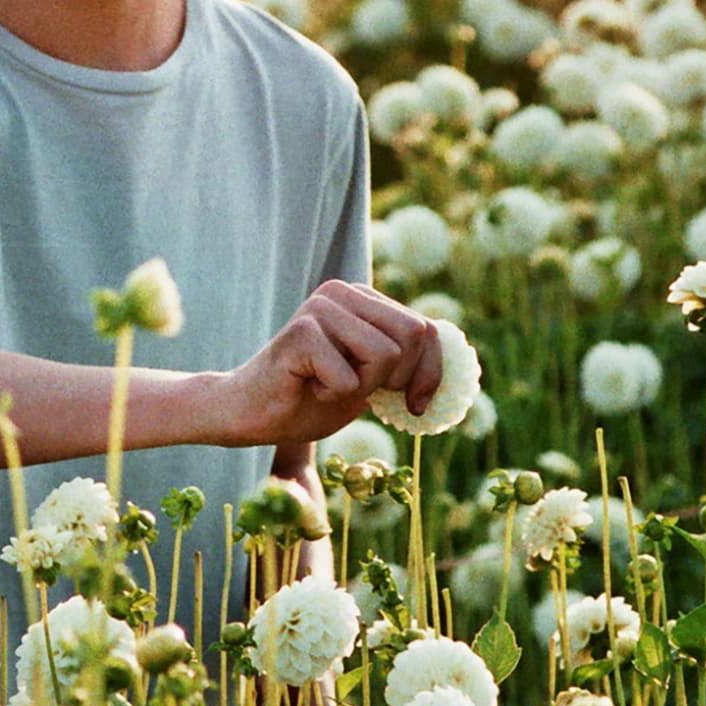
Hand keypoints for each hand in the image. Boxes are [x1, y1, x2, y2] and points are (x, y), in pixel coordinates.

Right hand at [215, 281, 442, 449]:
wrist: (249, 414)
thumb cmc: (309, 399)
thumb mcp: (370, 382)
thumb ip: (403, 366)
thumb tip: (456, 370)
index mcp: (363, 298)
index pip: (426, 329)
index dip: (431, 373)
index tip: (416, 407)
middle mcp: (343, 292)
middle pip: (413, 336)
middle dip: (397, 380)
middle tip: (359, 392)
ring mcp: (321, 307)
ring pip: (384, 357)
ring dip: (359, 390)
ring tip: (326, 385)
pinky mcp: (301, 331)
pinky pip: (348, 379)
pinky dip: (331, 397)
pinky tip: (306, 387)